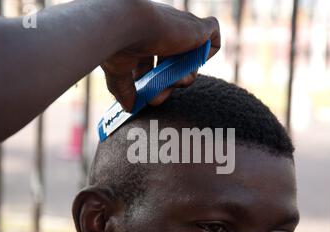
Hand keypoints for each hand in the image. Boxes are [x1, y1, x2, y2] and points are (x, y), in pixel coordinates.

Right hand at [101, 1, 220, 111]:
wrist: (123, 25)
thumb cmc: (115, 44)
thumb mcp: (117, 71)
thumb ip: (124, 89)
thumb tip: (128, 108)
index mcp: (145, 34)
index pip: (153, 59)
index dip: (152, 80)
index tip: (145, 95)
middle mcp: (165, 30)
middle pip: (175, 62)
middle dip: (167, 84)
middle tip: (157, 98)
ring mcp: (183, 29)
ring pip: (192, 58)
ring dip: (182, 79)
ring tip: (171, 83)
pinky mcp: (199, 30)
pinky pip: (213, 42)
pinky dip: (206, 56)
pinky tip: (189, 65)